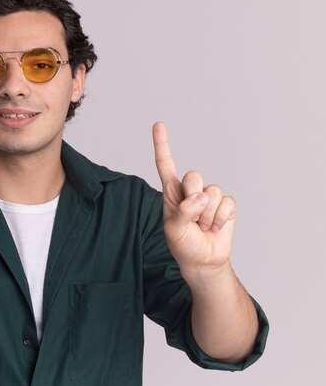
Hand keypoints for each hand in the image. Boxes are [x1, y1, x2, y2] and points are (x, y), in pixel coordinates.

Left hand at [152, 122, 235, 278]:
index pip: (166, 164)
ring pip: (212, 192)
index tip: (158, 124)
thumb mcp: (174, 229)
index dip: (163, 144)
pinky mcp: (226, 205)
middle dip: (193, 198)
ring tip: (202, 226)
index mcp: (172, 192)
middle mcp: (190, 190)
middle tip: (192, 219)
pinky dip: (220, 218)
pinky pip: (227, 203)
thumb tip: (203, 197)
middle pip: (194, 176)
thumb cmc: (183, 244)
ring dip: (207, 215)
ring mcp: (209, 197)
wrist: (203, 260)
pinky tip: (215, 227)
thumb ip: (184, 211)